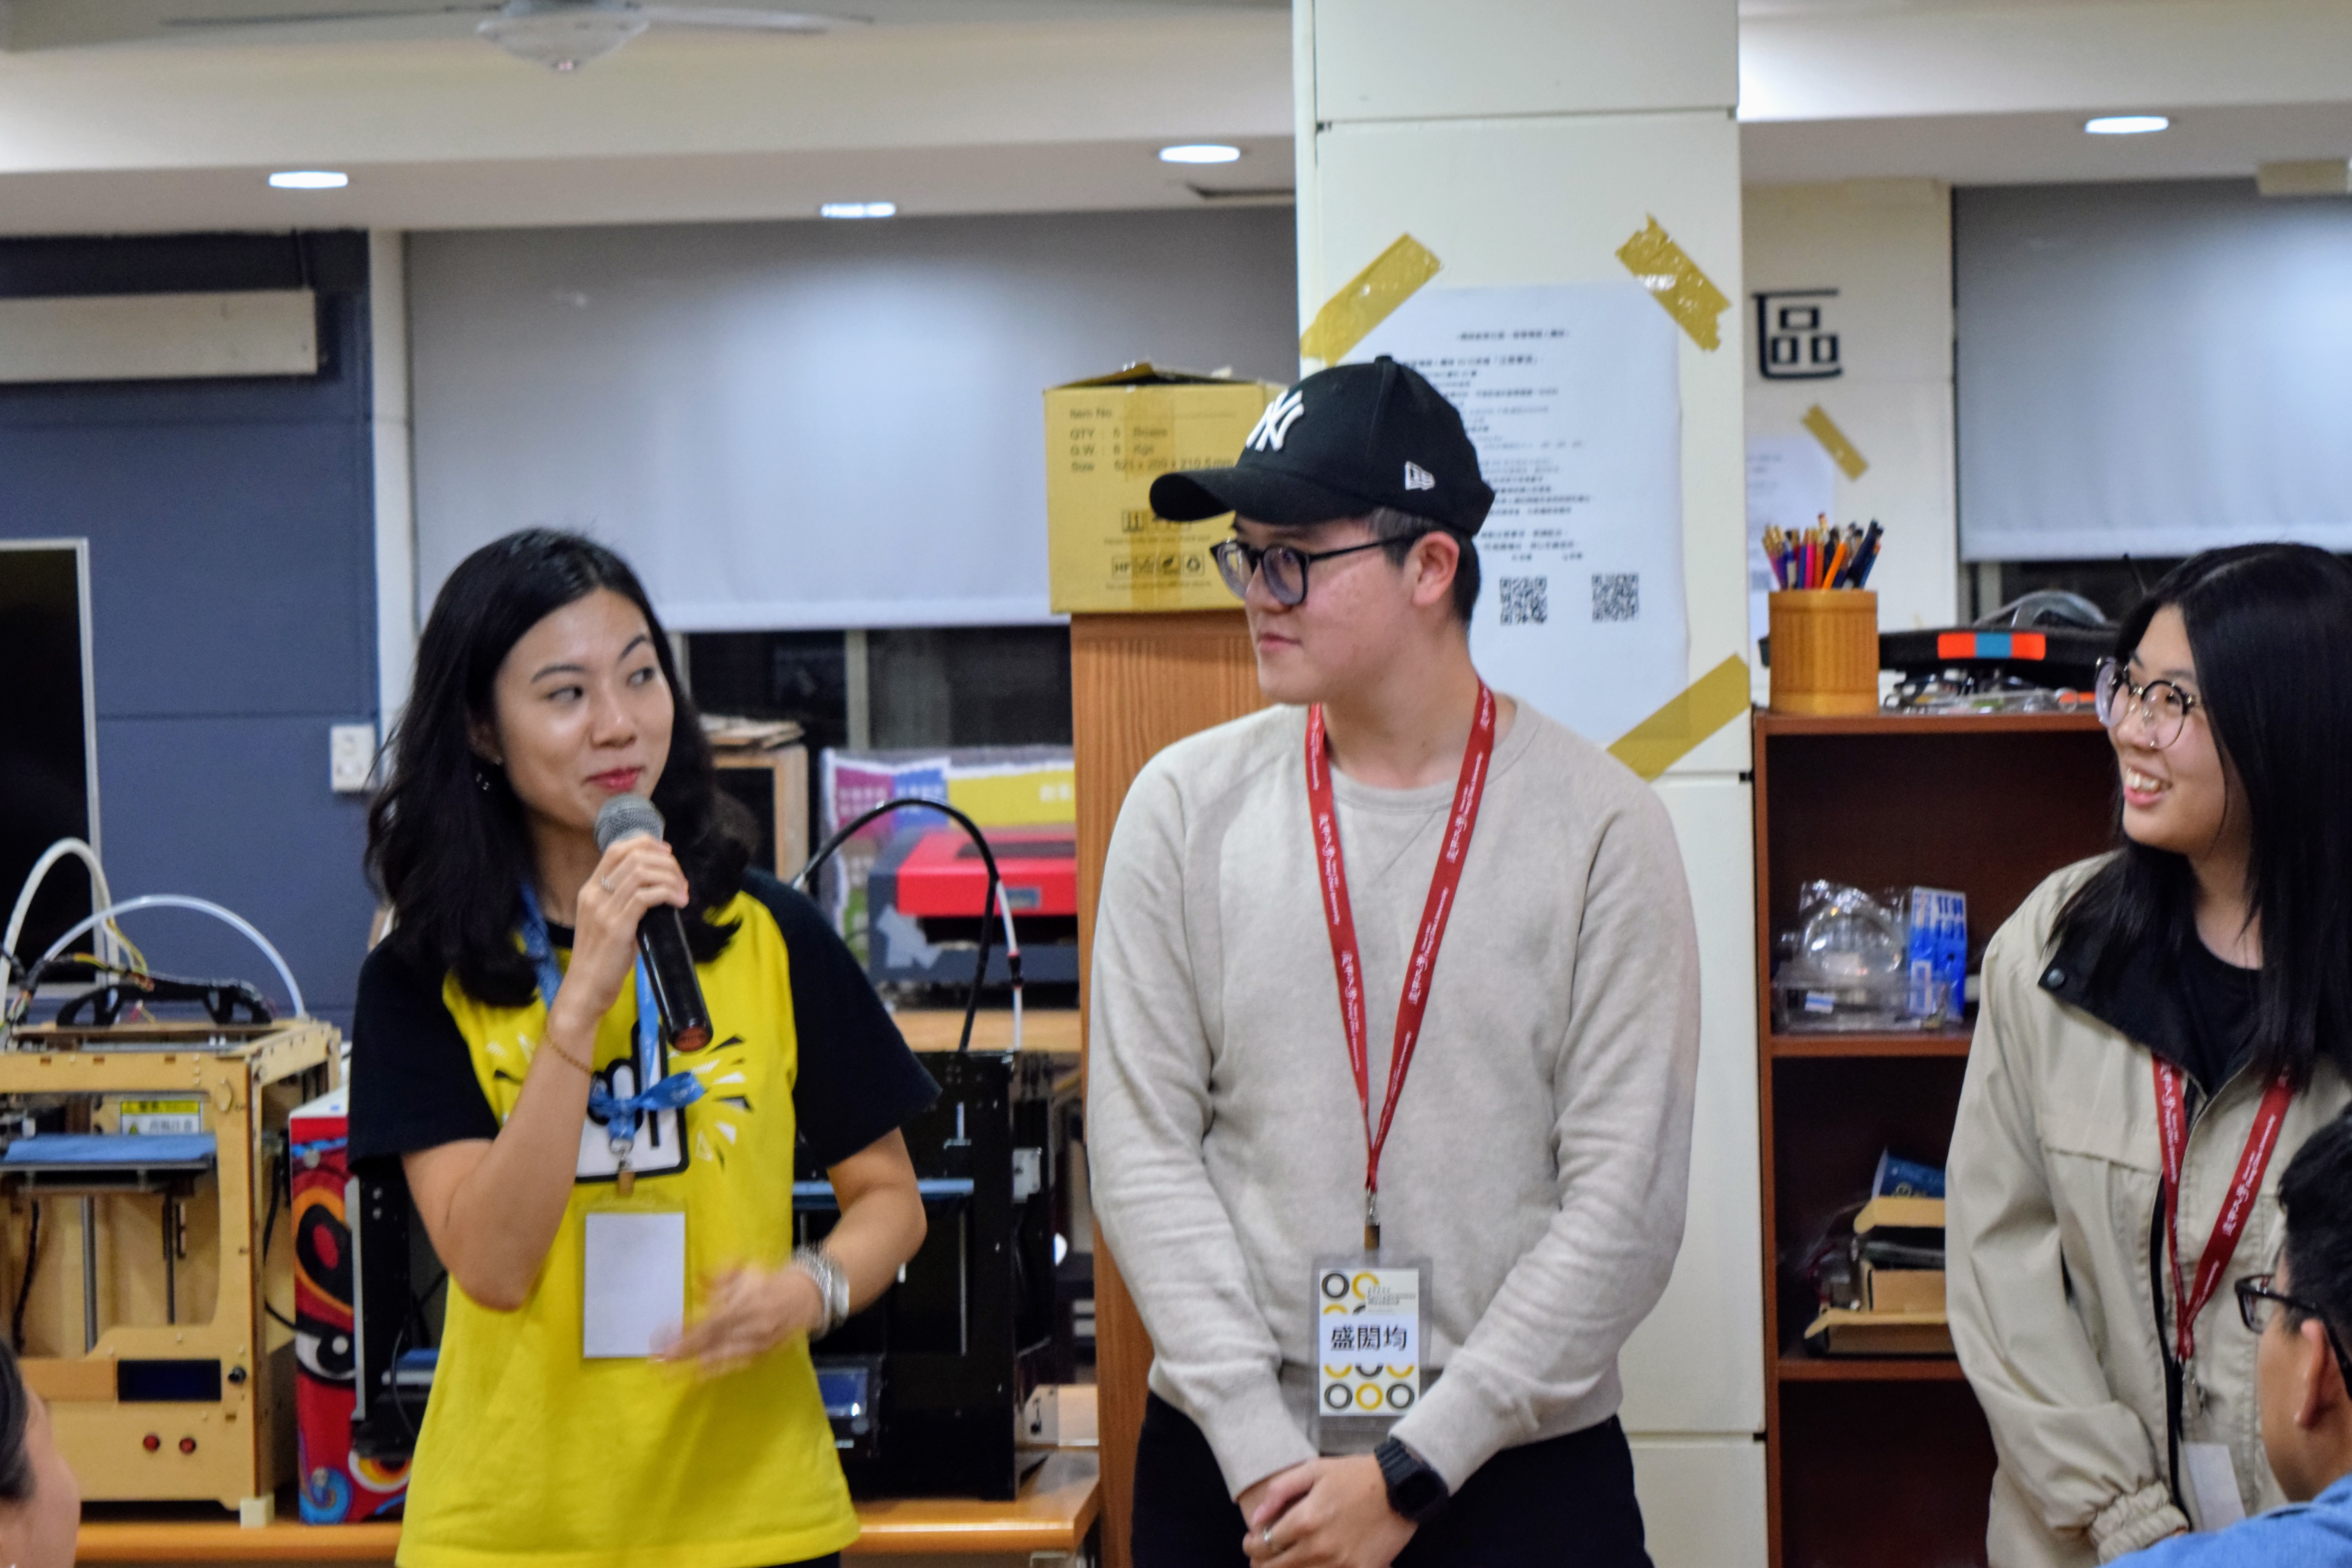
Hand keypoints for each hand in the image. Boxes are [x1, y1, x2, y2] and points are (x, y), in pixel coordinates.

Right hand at [548, 836, 689, 1034]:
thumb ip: (626, 904)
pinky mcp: (616, 928)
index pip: (616, 849)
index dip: (646, 844)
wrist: (584, 990)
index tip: (668, 855)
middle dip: (666, 862)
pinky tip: (679, 903)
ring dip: (670, 877)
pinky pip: (645, 897)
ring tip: (682, 893)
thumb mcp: (609, 923)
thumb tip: (659, 891)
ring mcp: (603, 910)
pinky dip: (668, 894)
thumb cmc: (602, 960)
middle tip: (681, 880)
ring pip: (642, 873)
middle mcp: (594, 895)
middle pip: (634, 856)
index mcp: (590, 891)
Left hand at [656, 1265, 823, 1375]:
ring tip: (670, 1372)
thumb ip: (721, 1276)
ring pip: (723, 1356)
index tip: (665, 1341)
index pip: (712, 1323)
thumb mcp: (746, 1270)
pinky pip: (736, 1364)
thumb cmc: (771, 1281)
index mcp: (747, 1303)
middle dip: (684, 1352)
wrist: (807, 1296)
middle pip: (713, 1342)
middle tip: (659, 1360)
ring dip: (694, 1364)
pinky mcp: (762, 1354)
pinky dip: (716, 1369)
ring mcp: (758, 1343)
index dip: (688, 1334)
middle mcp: (752, 1326)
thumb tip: (697, 1281)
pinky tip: (698, 1375)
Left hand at [1241, 1455, 1414, 1567]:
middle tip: (1261, 1556)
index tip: (1252, 1540)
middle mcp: (1319, 1548)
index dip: (1251, 1543)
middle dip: (1261, 1562)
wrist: (1402, 1487)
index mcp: (1305, 1521)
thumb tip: (1256, 1517)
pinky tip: (1311, 1564)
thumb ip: (1280, 1491)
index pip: (1263, 1543)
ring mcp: (1340, 1564)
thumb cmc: (1357, 1476)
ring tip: (1282, 1561)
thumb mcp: (1314, 1470)